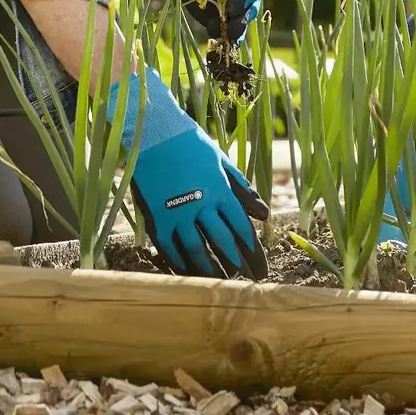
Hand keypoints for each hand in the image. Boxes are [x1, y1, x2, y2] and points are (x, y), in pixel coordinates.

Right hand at [106, 67, 268, 279]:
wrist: (152, 131)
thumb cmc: (189, 143)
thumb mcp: (220, 161)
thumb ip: (242, 188)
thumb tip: (264, 214)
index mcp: (220, 189)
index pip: (241, 227)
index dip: (252, 250)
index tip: (260, 267)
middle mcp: (201, 204)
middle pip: (223, 242)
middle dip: (237, 264)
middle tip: (246, 282)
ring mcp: (177, 212)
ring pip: (197, 250)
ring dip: (211, 270)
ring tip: (221, 283)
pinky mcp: (157, 217)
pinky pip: (170, 248)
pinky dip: (180, 263)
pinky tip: (189, 273)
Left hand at [149, 0, 261, 41]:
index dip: (242, 0)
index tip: (229, 9)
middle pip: (251, 9)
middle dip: (240, 19)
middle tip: (228, 27)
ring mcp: (237, 7)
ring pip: (242, 22)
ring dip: (234, 31)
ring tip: (221, 34)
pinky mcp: (224, 18)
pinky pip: (231, 30)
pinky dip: (229, 38)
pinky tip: (226, 44)